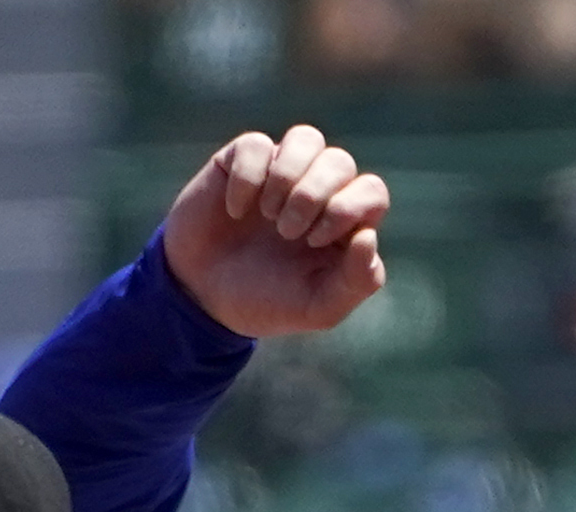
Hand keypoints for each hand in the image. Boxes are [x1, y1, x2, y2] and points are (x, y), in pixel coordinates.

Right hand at [163, 124, 390, 341]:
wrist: (202, 296)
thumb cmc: (267, 301)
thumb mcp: (318, 308)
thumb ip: (356, 281)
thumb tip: (369, 235)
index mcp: (344, 223)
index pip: (372, 192)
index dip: (349, 208)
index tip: (316, 241)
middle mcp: (318, 190)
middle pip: (340, 162)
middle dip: (314, 195)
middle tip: (287, 232)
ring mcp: (281, 171)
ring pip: (306, 138)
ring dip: (288, 177)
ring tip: (269, 214)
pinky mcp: (242, 160)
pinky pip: (256, 144)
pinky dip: (247, 179)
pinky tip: (236, 210)